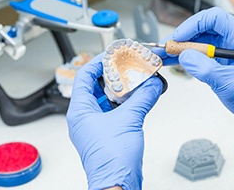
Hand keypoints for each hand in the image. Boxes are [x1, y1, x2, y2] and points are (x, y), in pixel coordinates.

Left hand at [66, 53, 162, 188]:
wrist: (117, 182)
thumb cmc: (111, 159)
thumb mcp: (129, 120)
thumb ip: (143, 98)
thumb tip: (153, 84)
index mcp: (80, 111)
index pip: (84, 76)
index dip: (98, 62)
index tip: (112, 55)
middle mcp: (84, 117)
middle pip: (95, 86)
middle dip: (113, 75)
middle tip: (127, 66)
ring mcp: (95, 126)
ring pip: (106, 99)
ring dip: (120, 89)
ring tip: (134, 80)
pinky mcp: (106, 133)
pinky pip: (114, 111)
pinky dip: (125, 103)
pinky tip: (138, 98)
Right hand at [154, 7, 233, 134]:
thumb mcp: (229, 83)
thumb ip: (206, 69)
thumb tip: (185, 57)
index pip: (213, 20)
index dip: (193, 26)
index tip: (178, 38)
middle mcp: (230, 41)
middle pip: (201, 30)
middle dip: (180, 39)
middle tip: (164, 48)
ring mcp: (222, 52)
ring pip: (196, 43)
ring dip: (178, 49)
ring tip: (162, 55)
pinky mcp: (216, 62)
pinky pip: (197, 55)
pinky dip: (183, 58)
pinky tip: (171, 60)